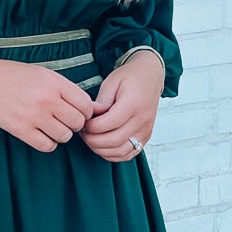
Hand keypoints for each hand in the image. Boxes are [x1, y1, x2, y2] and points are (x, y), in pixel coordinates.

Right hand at [0, 59, 96, 152]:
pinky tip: (42, 134)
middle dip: (74, 124)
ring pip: (64, 136)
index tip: (76, 112)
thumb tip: (90, 109)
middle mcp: (47, 99)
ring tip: (51, 126)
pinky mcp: (21, 130)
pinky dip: (48, 143)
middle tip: (64, 120)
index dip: (85, 112)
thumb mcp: (43, 74)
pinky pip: (47, 146)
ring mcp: (34, 115)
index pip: (86, 105)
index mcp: (55, 82)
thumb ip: (65, 89)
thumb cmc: (15, 77)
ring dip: (61, 134)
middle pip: (77, 123)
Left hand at [80, 48, 164, 162]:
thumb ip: (100, 102)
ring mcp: (146, 130)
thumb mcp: (111, 82)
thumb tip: (89, 119)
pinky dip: (113, 155)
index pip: (107, 124)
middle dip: (92, 140)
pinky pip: (128, 154)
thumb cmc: (130, 77)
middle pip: (113, 141)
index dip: (90, 127)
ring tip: (91, 138)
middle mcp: (142, 119)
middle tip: (83, 132)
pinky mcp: (145, 137)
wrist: (150, 77)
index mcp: (134, 103)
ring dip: (101, 149)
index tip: (82, 122)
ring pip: (120, 151)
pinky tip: (102, 146)